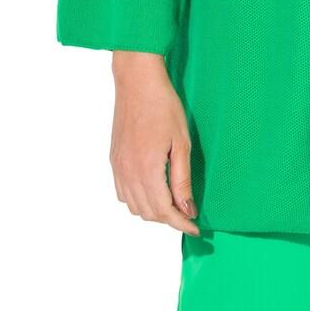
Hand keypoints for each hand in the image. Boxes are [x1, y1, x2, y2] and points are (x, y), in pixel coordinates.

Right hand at [109, 51, 200, 234]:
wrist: (137, 82)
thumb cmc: (163, 106)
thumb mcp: (181, 143)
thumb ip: (182, 180)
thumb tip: (188, 209)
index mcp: (147, 169)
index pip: (164, 211)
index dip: (181, 224)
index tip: (196, 228)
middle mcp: (128, 173)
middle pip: (148, 213)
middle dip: (169, 219)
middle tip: (188, 213)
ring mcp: (118, 168)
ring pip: (133, 207)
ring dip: (153, 211)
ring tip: (173, 203)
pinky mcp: (114, 160)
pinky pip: (123, 194)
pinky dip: (138, 200)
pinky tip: (153, 190)